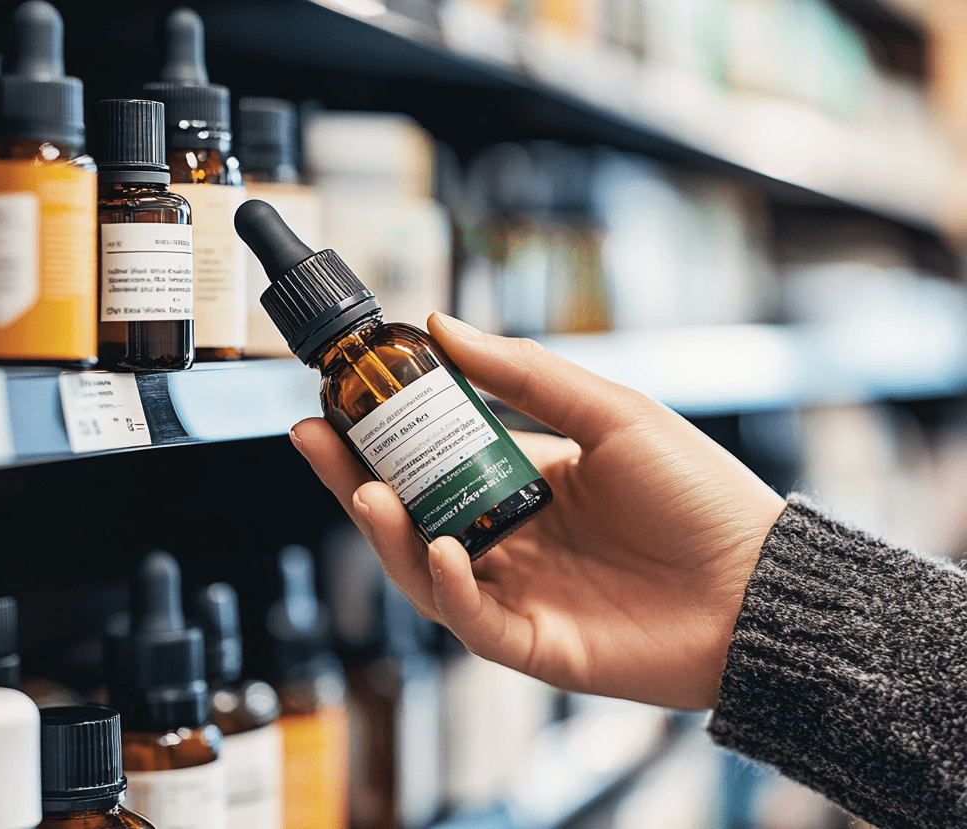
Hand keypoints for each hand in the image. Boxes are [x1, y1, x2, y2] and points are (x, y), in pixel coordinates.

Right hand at [291, 312, 785, 709]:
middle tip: (312, 435)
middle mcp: (511, 537)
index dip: (384, 433)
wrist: (761, 584)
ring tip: (369, 492)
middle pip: (412, 512)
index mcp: (526, 482)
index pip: (434, 458)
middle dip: (356, 479)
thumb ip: (526, 374)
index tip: (341, 394)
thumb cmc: (699, 495)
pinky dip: (446, 586)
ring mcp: (518, 592)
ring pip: (425, 568)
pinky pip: (471, 619)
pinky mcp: (533, 643)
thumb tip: (442, 326)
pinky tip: (436, 548)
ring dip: (387, 533)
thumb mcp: (610, 413)